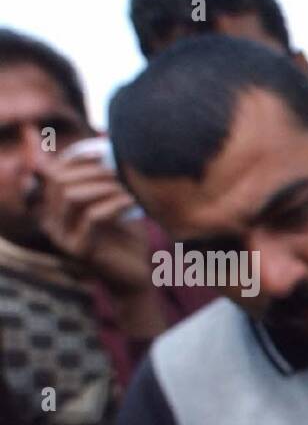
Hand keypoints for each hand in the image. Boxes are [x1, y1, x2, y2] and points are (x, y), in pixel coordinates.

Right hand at [35, 151, 147, 282]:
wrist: (137, 275)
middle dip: (91, 171)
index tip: (103, 153)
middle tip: (119, 171)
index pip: (53, 172)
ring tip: (126, 186)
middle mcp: (53, 221)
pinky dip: (113, 204)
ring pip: (72, 196)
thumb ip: (105, 181)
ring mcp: (63, 237)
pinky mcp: (80, 250)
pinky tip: (131, 202)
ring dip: (102, 186)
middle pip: (60, 181)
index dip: (76, 159)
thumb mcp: (115, 204)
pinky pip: (91, 217)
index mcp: (56, 208)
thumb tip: (105, 149)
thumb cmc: (127, 237)